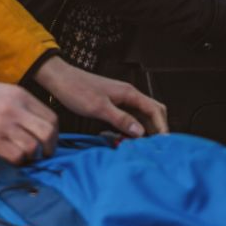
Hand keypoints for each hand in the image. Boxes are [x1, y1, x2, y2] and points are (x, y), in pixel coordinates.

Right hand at [0, 62, 57, 163]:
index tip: (47, 144)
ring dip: (30, 158)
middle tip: (41, 156)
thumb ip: (13, 106)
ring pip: (34, 147)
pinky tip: (7, 160)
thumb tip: (26, 127)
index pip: (51, 118)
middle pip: (49, 133)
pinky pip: (15, 156)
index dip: (54, 135)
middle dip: (49, 149)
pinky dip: (16, 162)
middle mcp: (15, 108)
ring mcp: (2, 124)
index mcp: (19, 94)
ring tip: (21, 159)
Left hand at [34, 55, 167, 136]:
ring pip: (141, 115)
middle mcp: (128, 95)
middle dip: (157, 128)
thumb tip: (140, 132)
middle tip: (156, 146)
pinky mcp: (112, 104)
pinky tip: (128, 138)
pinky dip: (133, 128)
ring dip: (145, 129)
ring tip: (143, 146)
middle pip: (152, 111)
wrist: (60, 79)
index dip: (162, 126)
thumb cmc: (76, 89)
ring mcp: (121, 99)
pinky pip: (129, 117)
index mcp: (129, 93)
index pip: (155, 110)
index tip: (164, 143)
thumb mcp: (99, 108)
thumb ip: (121, 119)